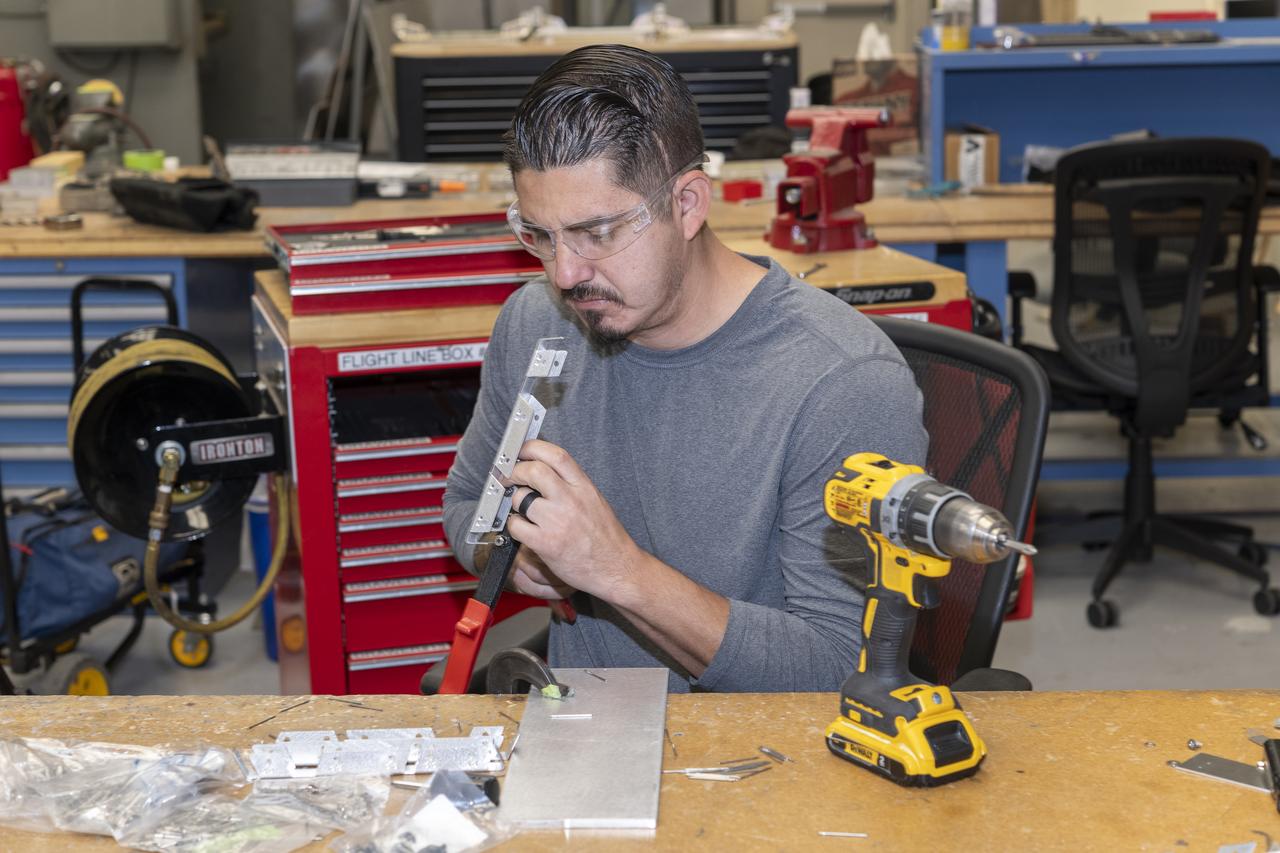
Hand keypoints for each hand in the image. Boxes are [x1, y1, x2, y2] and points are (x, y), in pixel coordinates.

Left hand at [505, 439, 642, 603]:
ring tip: (520, 509)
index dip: (533, 448)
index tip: (521, 451)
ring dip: (513, 502)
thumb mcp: (594, 500)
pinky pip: (516, 525)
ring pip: (520, 498)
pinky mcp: (546, 543)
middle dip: (515, 471)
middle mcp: (571, 500)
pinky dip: (514, 525)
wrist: (617, 568)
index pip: (556, 455)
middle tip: (508, 477)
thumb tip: (543, 469)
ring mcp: (557, 521)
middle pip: (534, 471)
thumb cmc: (606, 538)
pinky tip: (523, 529)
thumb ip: (571, 484)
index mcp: (584, 486)